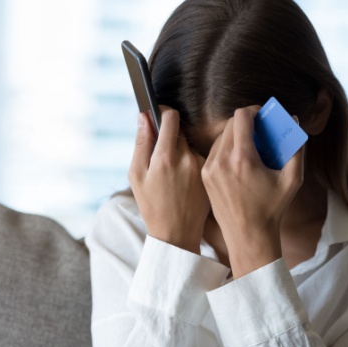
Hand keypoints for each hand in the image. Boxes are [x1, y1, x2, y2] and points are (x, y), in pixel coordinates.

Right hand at [128, 109, 209, 253]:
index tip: (158, 114)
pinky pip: (199, 158)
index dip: (163, 112)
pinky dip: (190, 164)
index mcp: (165, 157)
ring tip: (172, 175)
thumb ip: (141, 143)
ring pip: (189, 145)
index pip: (170, 117)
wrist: (176, 233)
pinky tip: (184, 182)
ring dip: (180, 151)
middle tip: (161, 154)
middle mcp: (187, 158)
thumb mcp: (136, 176)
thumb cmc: (152, 206)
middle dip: (170, 136)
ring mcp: (202, 166)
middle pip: (180, 131)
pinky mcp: (211, 174)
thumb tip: (144, 117)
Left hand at [201, 107, 303, 277]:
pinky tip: (237, 160)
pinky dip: (225, 149)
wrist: (247, 235)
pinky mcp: (204, 176)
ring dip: (235, 136)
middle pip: (230, 124)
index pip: (241, 117)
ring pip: (220, 137)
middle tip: (259, 130)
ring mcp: (209, 168)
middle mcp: (221, 161)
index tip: (261, 115)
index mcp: (242, 158)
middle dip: (245, 123)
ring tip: (249, 146)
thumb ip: (296, 147)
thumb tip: (293, 120)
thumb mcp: (292, 179)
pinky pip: (214, 152)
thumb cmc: (272, 208)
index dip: (253, 111)